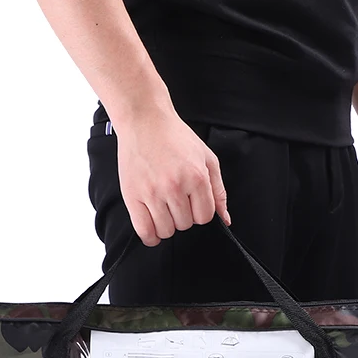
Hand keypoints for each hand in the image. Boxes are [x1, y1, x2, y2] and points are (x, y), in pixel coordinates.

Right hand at [114, 107, 230, 246]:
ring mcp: (152, 193)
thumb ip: (218, 191)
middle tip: (176, 199)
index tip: (192, 202)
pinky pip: (144, 230)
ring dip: (167, 224)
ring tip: (164, 207)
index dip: (200, 212)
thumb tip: (225, 220)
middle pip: (185, 224)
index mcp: (197, 177)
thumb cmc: (176, 138)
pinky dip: (150, 236)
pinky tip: (153, 228)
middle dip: (183, 216)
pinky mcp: (132, 196)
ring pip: (166, 230)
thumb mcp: (207, 159)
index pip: (204, 217)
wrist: (144, 121)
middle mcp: (175, 187)